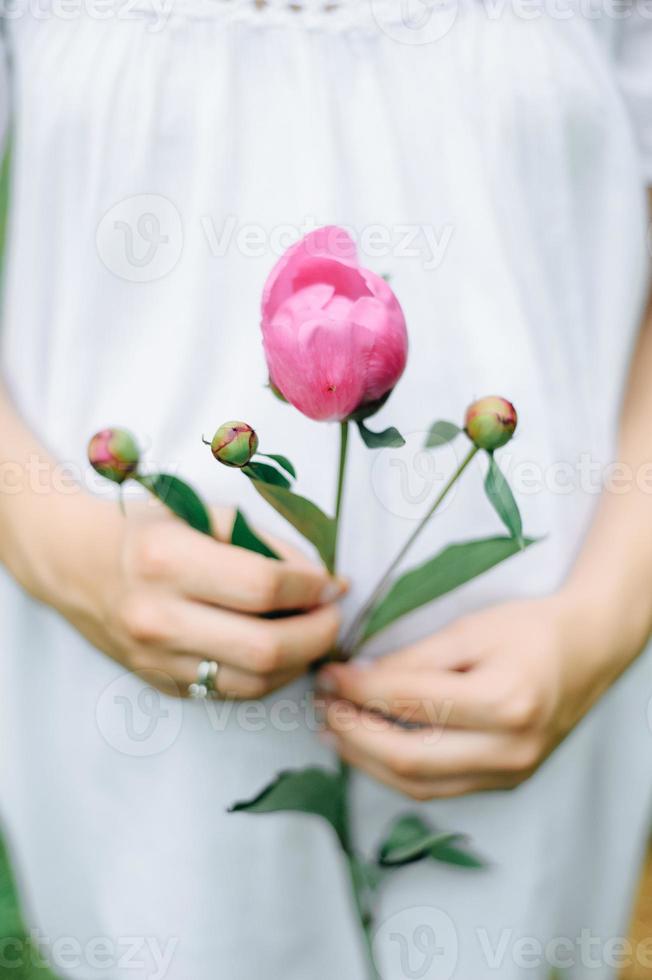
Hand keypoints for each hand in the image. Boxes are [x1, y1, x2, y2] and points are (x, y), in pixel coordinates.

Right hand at [38, 494, 345, 698]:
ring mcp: (157, 659)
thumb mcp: (201, 512)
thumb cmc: (148, 529)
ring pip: (254, 682)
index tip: (330, 580)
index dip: (311, 587)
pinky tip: (283, 652)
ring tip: (314, 633)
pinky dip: (270, 677)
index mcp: (166, 560)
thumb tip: (320, 579)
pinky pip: (232, 692)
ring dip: (300, 661)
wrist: (78, 565)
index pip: (263, 586)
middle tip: (333, 614)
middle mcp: (158, 616)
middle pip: (264, 647)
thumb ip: (262, 543)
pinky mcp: (162, 684)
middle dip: (317, 633)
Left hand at [317, 594, 623, 798]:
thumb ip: (413, 659)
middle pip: (409, 758)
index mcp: (505, 701)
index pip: (411, 702)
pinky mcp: (505, 783)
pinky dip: (396, 771)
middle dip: (353, 733)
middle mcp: (510, 749)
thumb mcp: (469, 629)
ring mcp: (510, 774)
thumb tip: (357, 681)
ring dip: (366, 761)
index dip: (358, 691)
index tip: (327, 674)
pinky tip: (369, 748)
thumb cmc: (528, 630)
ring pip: (419, 785)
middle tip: (320, 706)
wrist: (586, 652)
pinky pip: (438, 788)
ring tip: (332, 731)